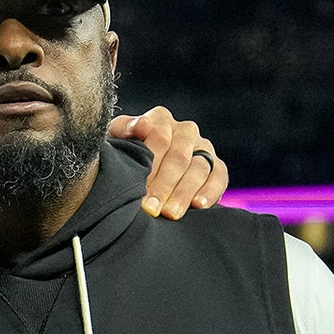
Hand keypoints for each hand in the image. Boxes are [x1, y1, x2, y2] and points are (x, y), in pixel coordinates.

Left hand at [109, 106, 227, 219]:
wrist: (136, 172)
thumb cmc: (123, 155)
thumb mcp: (115, 139)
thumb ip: (123, 129)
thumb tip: (140, 124)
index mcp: (160, 119)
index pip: (159, 136)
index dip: (149, 161)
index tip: (137, 182)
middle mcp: (185, 131)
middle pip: (178, 157)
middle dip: (163, 185)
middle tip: (150, 208)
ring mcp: (203, 148)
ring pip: (198, 169)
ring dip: (183, 193)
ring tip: (170, 213)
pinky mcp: (217, 167)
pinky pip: (219, 177)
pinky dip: (210, 192)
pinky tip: (198, 206)